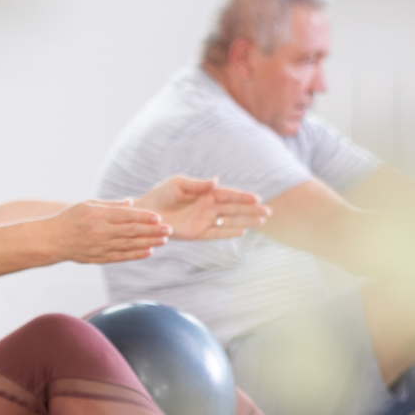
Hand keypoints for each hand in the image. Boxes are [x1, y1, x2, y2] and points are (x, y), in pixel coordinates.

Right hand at [37, 200, 170, 264]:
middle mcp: (101, 232)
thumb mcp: (88, 204)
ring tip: (163, 240)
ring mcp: (100, 246)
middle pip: (132, 231)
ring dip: (148, 243)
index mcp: (98, 215)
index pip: (126, 216)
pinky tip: (149, 252)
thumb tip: (131, 203)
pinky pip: (121, 257)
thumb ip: (111, 204)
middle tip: (168, 229)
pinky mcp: (99, 258)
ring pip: (129, 245)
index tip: (159, 217)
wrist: (52, 240)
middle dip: (152, 230)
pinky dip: (136, 255)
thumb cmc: (70, 218)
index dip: (144, 217)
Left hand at [136, 175, 270, 240]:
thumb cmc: (161, 195)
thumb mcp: (179, 184)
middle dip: (251, 210)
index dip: (243, 197)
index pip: (229, 195)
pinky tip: (243, 231)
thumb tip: (216, 180)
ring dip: (246, 221)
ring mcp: (204, 221)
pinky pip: (216, 233)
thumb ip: (198, 184)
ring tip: (262, 221)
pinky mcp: (197, 233)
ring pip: (230, 221)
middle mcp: (208, 208)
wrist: (146, 213)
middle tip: (268, 211)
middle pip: (234, 209)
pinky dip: (229, 232)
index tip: (257, 198)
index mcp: (205, 193)